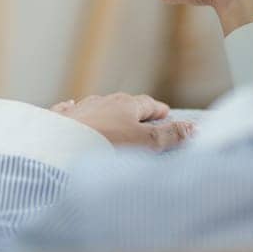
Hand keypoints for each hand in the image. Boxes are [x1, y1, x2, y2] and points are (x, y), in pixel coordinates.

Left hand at [51, 92, 193, 149]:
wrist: (58, 150)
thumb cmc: (104, 146)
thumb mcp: (144, 143)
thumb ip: (170, 136)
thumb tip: (194, 128)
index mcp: (126, 104)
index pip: (148, 104)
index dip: (158, 111)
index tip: (166, 114)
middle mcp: (101, 101)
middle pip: (123, 104)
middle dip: (133, 112)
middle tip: (142, 120)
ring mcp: (79, 109)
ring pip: (97, 107)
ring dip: (106, 114)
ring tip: (112, 122)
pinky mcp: (58, 120)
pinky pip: (69, 111)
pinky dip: (76, 113)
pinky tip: (73, 110)